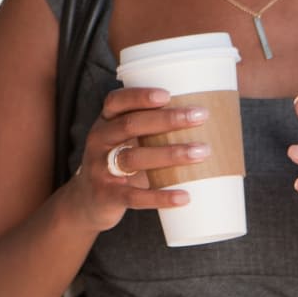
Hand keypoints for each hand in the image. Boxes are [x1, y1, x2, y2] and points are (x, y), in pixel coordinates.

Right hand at [66, 87, 208, 232]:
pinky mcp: (107, 195)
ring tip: (202, 152)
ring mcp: (101, 168)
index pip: (116, 101)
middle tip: (200, 117)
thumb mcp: (125, 142)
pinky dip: (161, 196)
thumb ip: (152, 131)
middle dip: (167, 119)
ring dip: (170, 154)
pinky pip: (135, 196)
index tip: (168, 94)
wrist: (87, 203)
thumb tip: (210, 121)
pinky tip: (185, 196)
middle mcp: (99, 141)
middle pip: (130, 125)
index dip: (140, 96)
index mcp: (105, 123)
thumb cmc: (120, 164)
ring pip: (134, 158)